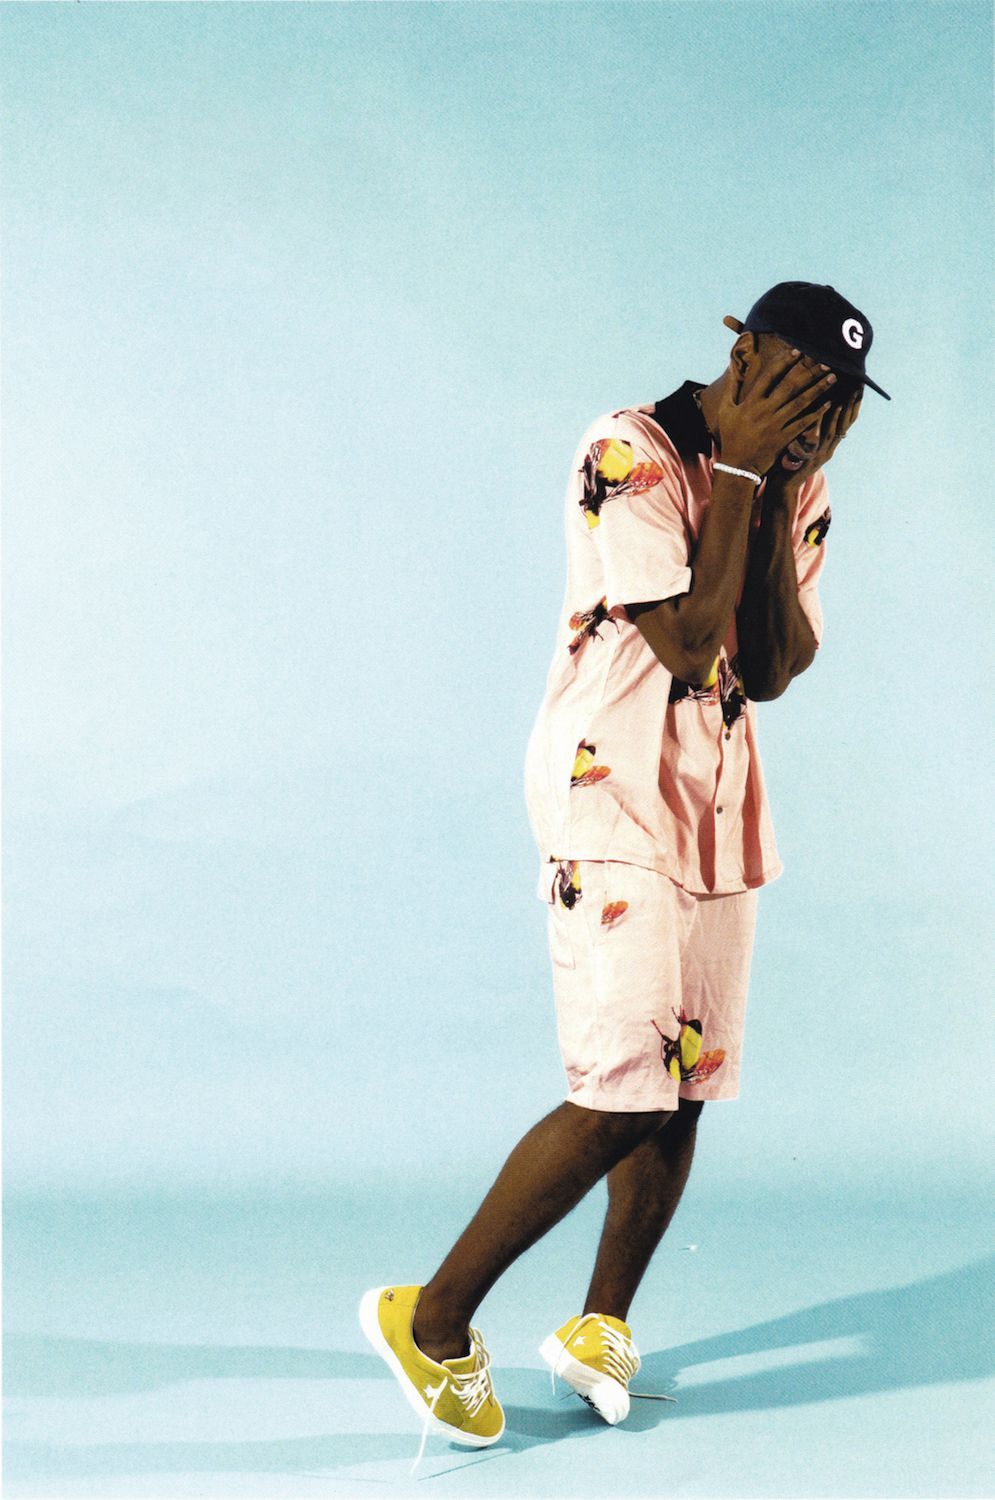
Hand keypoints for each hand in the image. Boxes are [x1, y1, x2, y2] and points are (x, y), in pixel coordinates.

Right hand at [714, 340, 841, 476]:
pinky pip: (803, 423)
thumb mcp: (725, 411)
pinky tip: (829, 403)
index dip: (784, 362)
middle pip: (790, 386)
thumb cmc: (731, 436)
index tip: (798, 351)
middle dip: (809, 372)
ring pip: (801, 402)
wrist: (738, 466)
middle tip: (825, 361)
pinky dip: (817, 413)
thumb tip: (734, 368)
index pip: (770, 376)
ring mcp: (775, 425)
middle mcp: (764, 411)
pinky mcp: (784, 438)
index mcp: (751, 402)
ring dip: (818, 389)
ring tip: (832, 377)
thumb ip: (731, 389)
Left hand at [768, 385, 862, 493]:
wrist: (782, 487)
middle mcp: (829, 449)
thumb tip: (818, 408)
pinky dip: (822, 421)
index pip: (847, 421)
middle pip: (846, 423)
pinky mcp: (810, 457)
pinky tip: (825, 407)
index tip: (860, 386)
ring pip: (836, 429)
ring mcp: (821, 454)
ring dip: (843, 410)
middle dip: (854, 403)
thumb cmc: (789, 463)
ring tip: (849, 392)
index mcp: (830, 445)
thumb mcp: (805, 445)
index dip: (855, 404)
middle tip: (859, 384)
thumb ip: (812, 429)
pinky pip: (818, 436)